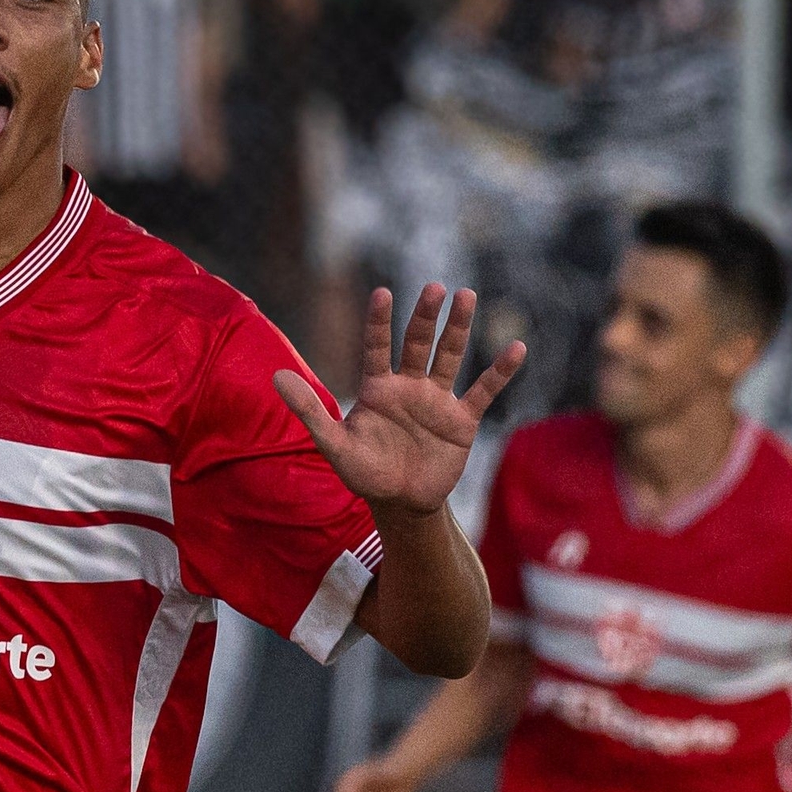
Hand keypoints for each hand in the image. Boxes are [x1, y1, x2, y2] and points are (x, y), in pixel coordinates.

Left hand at [275, 285, 524, 515]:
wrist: (400, 503)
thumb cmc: (364, 472)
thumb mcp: (334, 444)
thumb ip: (310, 410)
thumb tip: (275, 376)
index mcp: (377, 387)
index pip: (377, 347)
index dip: (379, 322)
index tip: (382, 293)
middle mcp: (408, 386)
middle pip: (417, 344)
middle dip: (424, 317)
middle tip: (434, 288)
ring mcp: (437, 400)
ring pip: (449, 357)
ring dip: (458, 329)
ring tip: (467, 296)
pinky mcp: (461, 420)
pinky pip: (482, 392)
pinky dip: (499, 372)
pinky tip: (516, 348)